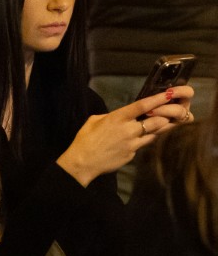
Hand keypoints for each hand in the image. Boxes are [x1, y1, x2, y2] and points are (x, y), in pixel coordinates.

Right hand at [57, 86, 193, 186]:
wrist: (83, 162)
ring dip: (161, 129)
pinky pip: (143, 145)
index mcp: (117, 118)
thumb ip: (111, 116)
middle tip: (172, 112)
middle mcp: (128, 130)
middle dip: (166, 116)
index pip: (142, 106)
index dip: (157, 99)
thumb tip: (122, 116)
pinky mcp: (132, 155)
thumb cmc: (85, 139)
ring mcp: (132, 144)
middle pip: (156, 121)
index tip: (168, 94)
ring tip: (168, 124)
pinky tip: (145, 139)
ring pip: (154, 134)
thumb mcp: (94, 120)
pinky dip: (146, 141)